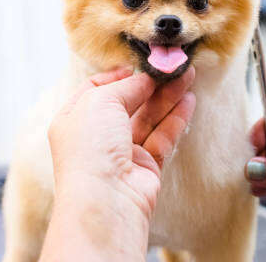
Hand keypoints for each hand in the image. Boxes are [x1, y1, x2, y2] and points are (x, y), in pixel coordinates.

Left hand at [43, 68, 194, 261]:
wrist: (107, 199)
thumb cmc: (92, 147)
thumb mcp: (101, 102)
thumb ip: (126, 86)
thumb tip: (145, 78)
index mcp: (76, 118)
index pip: (97, 89)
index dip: (118, 76)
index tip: (139, 65)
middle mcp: (98, 135)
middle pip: (129, 102)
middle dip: (152, 84)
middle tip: (175, 68)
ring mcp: (122, 151)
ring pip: (149, 117)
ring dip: (169, 97)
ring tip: (188, 76)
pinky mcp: (146, 164)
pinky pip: (163, 136)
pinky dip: (176, 118)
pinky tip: (189, 101)